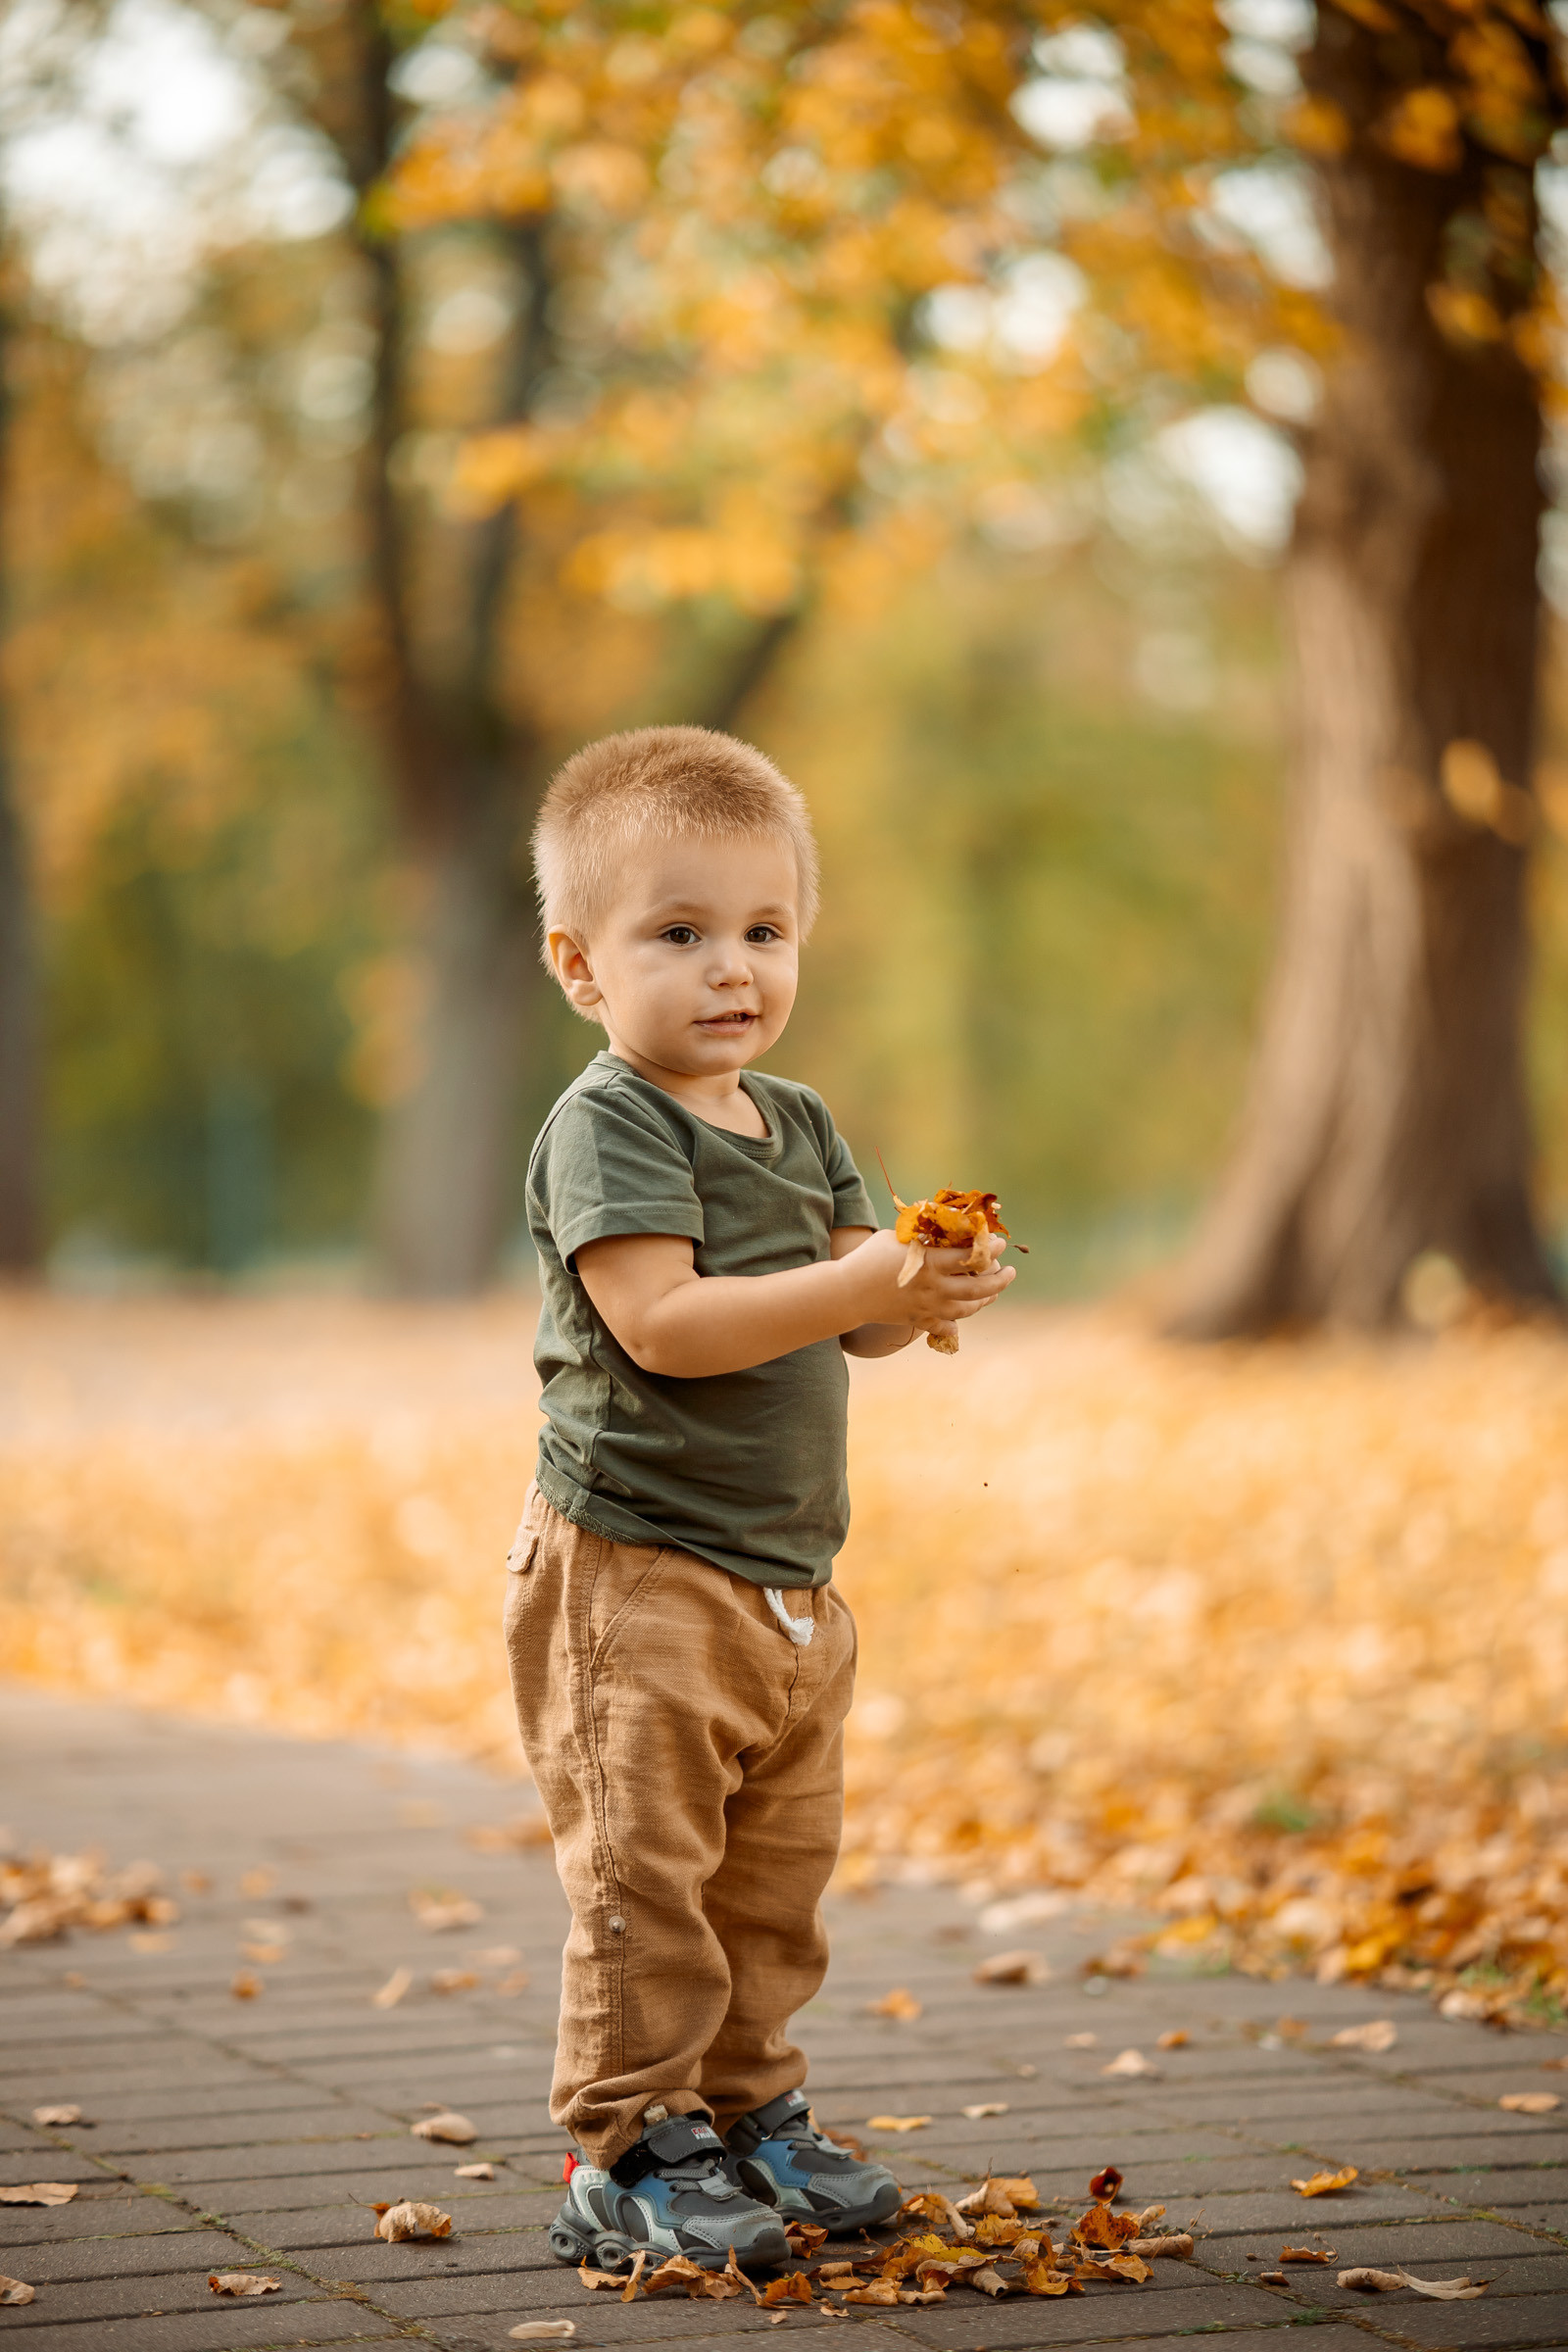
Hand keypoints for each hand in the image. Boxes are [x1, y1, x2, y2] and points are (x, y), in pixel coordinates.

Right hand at [844, 1227, 1015, 1330]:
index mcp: (931, 1264)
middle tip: (1010, 1272)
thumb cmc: (869, 1257)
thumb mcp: (898, 1238)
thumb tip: (943, 1228)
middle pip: (977, 1289)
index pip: (970, 1257)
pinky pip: (942, 1327)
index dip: (990, 1249)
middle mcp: (934, 1289)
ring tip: (993, 1293)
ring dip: (984, 1301)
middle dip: (999, 1280)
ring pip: (966, 1310)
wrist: (846, 1292)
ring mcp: (927, 1307)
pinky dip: (953, 1326)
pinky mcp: (917, 1320)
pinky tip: (959, 1322)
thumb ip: (923, 1237)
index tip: (999, 1242)